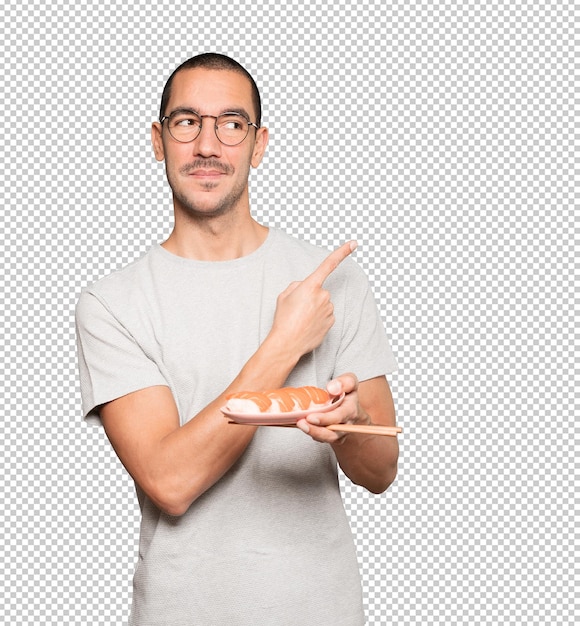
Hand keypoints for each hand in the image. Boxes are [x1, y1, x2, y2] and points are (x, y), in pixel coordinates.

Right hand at [269, 241, 356, 358]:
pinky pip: (326, 316)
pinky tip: (307, 326)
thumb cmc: (283, 319)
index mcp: (311, 286)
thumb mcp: (284, 296)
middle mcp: (323, 296)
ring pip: (323, 304)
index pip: (329, 264)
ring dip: (314, 308)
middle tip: (297, 308)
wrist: (287, 343)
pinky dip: (318, 319)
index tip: (354, 243)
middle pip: (319, 290)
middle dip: (311, 296)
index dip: (342, 252)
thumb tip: (306, 287)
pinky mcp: (331, 322)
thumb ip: (297, 286)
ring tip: (301, 319)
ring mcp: (329, 310)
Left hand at [296, 373, 367, 443]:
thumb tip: (332, 388)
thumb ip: (344, 382)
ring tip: (299, 424)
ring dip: (312, 432)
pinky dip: (311, 432)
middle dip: (316, 430)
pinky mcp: (331, 436)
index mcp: (351, 410)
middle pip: (332, 433)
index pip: (339, 417)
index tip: (311, 417)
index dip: (325, 419)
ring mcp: (339, 433)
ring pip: (326, 438)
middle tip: (301, 423)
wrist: (351, 405)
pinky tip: (302, 425)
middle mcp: (346, 425)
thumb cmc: (347, 392)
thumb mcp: (350, 381)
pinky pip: (321, 438)